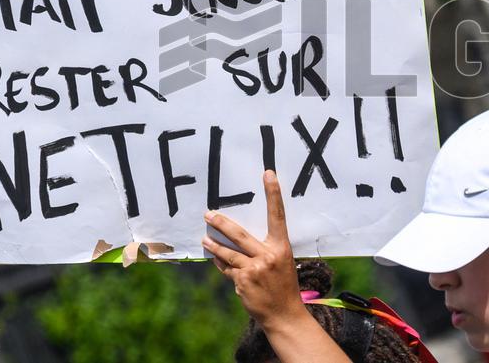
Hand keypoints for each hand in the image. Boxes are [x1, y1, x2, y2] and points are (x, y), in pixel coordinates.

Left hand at [203, 170, 304, 327]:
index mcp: (281, 247)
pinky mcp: (242, 282)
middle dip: (221, 223)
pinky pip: (227, 268)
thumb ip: (267, 249)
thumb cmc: (284, 285)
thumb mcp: (283, 262)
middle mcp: (267, 256)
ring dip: (214, 245)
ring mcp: (254, 269)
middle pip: (239, 234)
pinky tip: (215, 259)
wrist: (284, 314)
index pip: (277, 215)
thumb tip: (244, 237)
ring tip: (204, 238)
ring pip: (228, 253)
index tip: (268, 174)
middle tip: (209, 214)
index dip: (273, 194)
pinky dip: (220, 263)